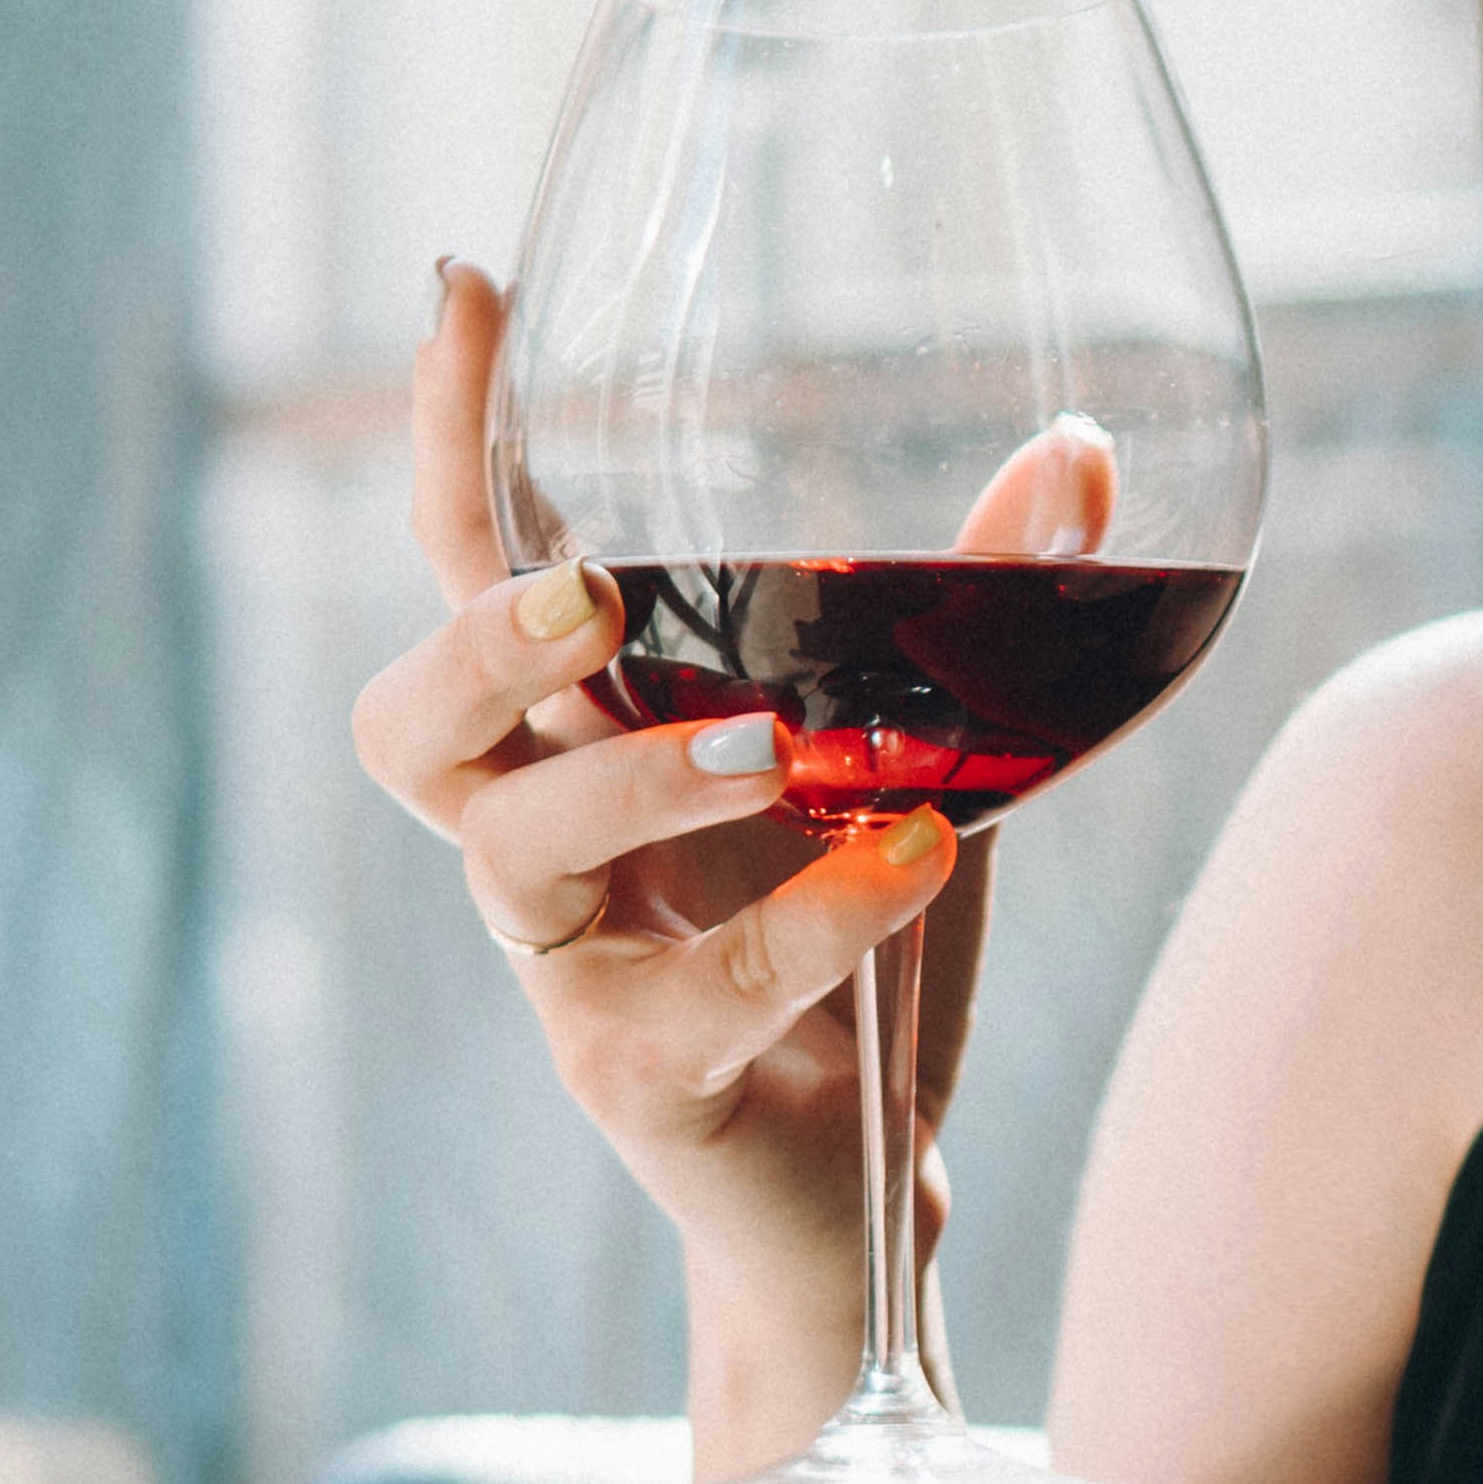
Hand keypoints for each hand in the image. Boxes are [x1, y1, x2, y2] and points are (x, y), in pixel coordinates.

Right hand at [347, 266, 1063, 1322]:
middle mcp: (540, 848)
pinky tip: (917, 861)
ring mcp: (573, 972)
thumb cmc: (861, 949)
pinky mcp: (640, 1077)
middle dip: (476, 640)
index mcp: (580, 742)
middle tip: (596, 595)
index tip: (473, 288)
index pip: (469, 572)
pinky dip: (815, 916)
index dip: (454, 440)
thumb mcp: (924, 760)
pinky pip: (698, 988)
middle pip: (405, 722)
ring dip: (626, 780)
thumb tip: (1077, 449)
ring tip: (773, 748)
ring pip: (505, 852)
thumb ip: (972, 613)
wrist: (867, 1195)